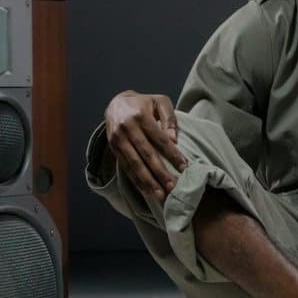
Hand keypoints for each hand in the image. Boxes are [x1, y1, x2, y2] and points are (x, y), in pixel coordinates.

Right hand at [104, 90, 188, 205]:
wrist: (116, 103)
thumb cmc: (144, 103)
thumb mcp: (160, 101)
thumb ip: (170, 118)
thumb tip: (174, 140)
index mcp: (140, 116)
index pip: (159, 139)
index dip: (172, 154)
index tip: (184, 167)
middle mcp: (127, 129)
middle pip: (146, 155)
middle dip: (160, 173)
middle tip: (172, 187)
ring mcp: (118, 140)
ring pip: (134, 164)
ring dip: (147, 182)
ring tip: (160, 195)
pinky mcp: (113, 149)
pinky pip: (126, 167)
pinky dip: (136, 181)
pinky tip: (146, 191)